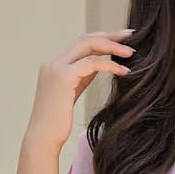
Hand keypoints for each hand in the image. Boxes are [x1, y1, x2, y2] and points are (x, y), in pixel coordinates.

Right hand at [24, 30, 135, 150]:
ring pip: (88, 45)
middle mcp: (53, 61)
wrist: (43, 138)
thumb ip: (83, 75)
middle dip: (110, 35)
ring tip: (131, 53)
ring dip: (112, 47)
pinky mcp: (63, 77)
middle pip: (85, 38)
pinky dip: (110, 64)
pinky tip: (123, 71)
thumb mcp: (73, 92)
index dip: (103, 38)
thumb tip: (101, 63)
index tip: (122, 39)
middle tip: (131, 36)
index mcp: (55, 64)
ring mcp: (56, 67)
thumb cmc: (58, 122)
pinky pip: (91, 63)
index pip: (81, 42)